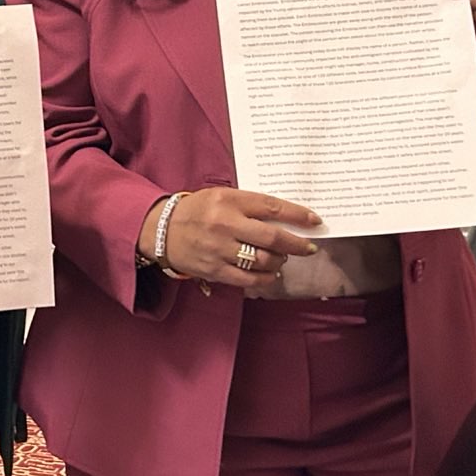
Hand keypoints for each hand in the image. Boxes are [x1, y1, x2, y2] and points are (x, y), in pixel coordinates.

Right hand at [140, 187, 321, 290]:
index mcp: (227, 201)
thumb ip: (248, 205)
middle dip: (296, 244)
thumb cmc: (196, 211)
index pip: (270, 207)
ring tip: (281, 258)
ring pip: (263, 260)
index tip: (315, 221)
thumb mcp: (220, 197)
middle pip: (272, 237)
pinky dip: (265, 278)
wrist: (161, 229)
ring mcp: (219, 249)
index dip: (297, 215)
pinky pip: (249, 278)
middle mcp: (224, 224)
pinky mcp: (214, 269)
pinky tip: (270, 274)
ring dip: (279, 261)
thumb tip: (285, 218)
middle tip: (308, 248)